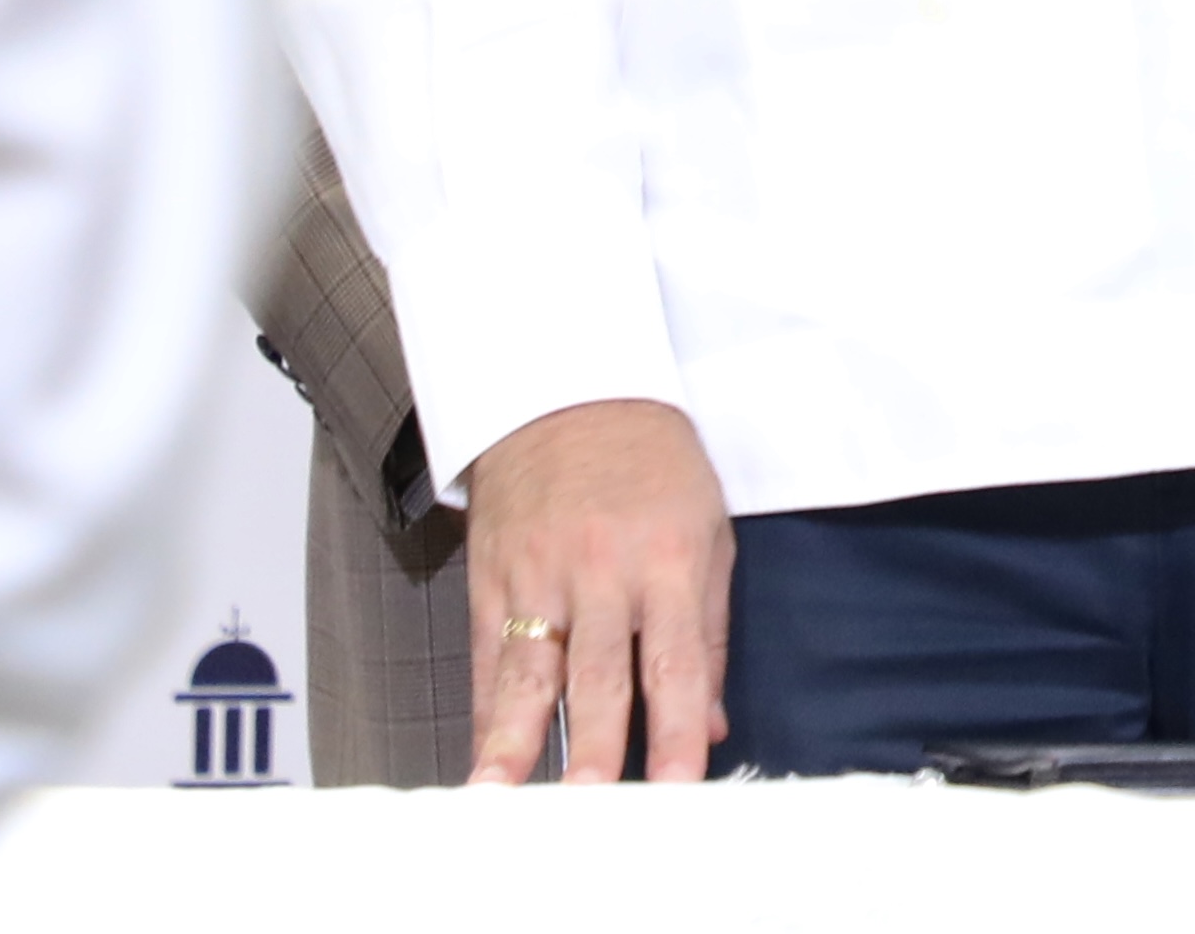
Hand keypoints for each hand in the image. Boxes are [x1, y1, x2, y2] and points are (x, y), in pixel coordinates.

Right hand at [462, 396, 732, 784]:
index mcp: (668, 558)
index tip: (680, 783)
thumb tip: (711, 723)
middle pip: (599, 673)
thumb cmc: (653, 464)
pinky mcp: (492, 576)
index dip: (679, 727)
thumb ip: (709, 633)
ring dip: (515, 738)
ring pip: (527, 670)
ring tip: (501, 792)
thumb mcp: (707, 530)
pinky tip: (483, 754)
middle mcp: (602, 571)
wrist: (568, 389)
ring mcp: (539, 574)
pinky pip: (486, 655)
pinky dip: (484, 709)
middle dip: (596, 744)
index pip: (678, 660)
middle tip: (590, 804)